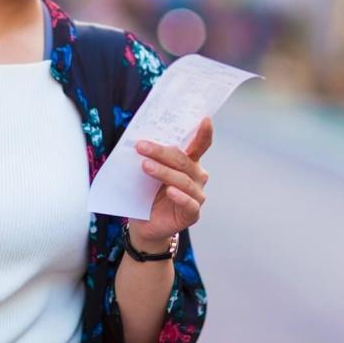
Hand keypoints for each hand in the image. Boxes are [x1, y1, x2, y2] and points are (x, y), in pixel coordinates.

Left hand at [127, 117, 212, 247]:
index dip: (204, 133)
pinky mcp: (192, 213)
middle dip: (161, 152)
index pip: (200, 145)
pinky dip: (180, 197)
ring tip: (146, 166)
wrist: (143, 223)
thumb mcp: (146, 171)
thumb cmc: (147, 192)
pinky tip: (169, 191)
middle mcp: (197, 176)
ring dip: (163, 172)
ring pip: (183, 180)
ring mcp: (197, 195)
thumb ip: (150, 157)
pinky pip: (189, 203)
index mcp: (189, 162)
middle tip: (142, 146)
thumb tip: (139, 140)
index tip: (204, 119)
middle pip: (183, 161)